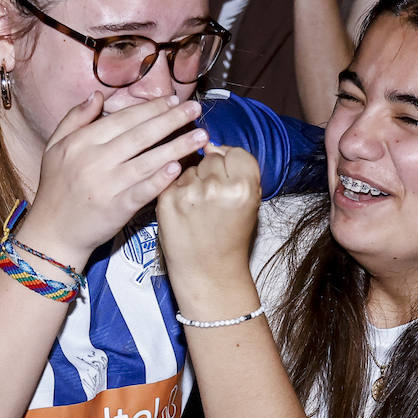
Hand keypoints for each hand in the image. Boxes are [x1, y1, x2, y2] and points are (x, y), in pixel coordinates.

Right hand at [19, 93, 209, 264]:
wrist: (53, 232)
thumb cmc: (56, 187)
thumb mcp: (55, 147)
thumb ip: (75, 118)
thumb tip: (98, 96)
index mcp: (82, 142)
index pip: (123, 119)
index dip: (151, 108)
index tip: (173, 99)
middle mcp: (95, 159)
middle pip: (140, 135)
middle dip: (170, 119)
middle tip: (194, 108)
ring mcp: (107, 184)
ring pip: (148, 160)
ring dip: (177, 146)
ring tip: (201, 136)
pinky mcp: (117, 208)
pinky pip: (144, 190)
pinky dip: (161, 179)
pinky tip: (179, 167)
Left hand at [156, 144, 260, 286]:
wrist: (208, 271)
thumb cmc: (230, 237)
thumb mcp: (250, 203)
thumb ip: (240, 172)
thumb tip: (214, 145)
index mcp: (243, 187)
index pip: (236, 152)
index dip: (231, 162)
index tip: (228, 175)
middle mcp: (216, 187)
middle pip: (211, 157)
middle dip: (211, 171)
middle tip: (212, 196)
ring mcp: (189, 192)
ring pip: (189, 166)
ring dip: (192, 179)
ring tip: (197, 205)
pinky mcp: (167, 199)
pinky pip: (172, 178)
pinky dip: (176, 189)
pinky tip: (184, 208)